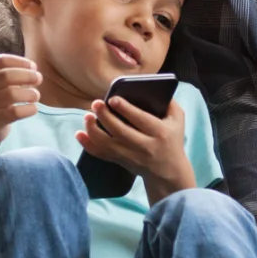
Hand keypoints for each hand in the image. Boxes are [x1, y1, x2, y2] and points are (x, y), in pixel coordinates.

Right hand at [0, 54, 41, 149]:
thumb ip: (12, 72)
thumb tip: (33, 68)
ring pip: (11, 94)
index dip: (20, 62)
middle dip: (27, 75)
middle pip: (6, 75)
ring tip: (36, 95)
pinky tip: (33, 108)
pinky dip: (29, 109)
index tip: (33, 67)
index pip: (1, 61)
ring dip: (29, 93)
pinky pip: (15, 112)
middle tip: (39, 79)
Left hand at [75, 95, 194, 200]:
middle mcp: (144, 146)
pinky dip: (88, 145)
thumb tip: (151, 86)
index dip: (126, 109)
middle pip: (121, 132)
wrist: (168, 171)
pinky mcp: (121, 161)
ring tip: (87, 116)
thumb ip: (169, 102)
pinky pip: (101, 154)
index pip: (141, 120)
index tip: (112, 99)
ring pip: (108, 144)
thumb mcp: (177, 120)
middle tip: (95, 103)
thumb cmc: (172, 139)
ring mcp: (131, 156)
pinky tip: (79, 133)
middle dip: (106, 117)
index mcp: (159, 133)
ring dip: (94, 130)